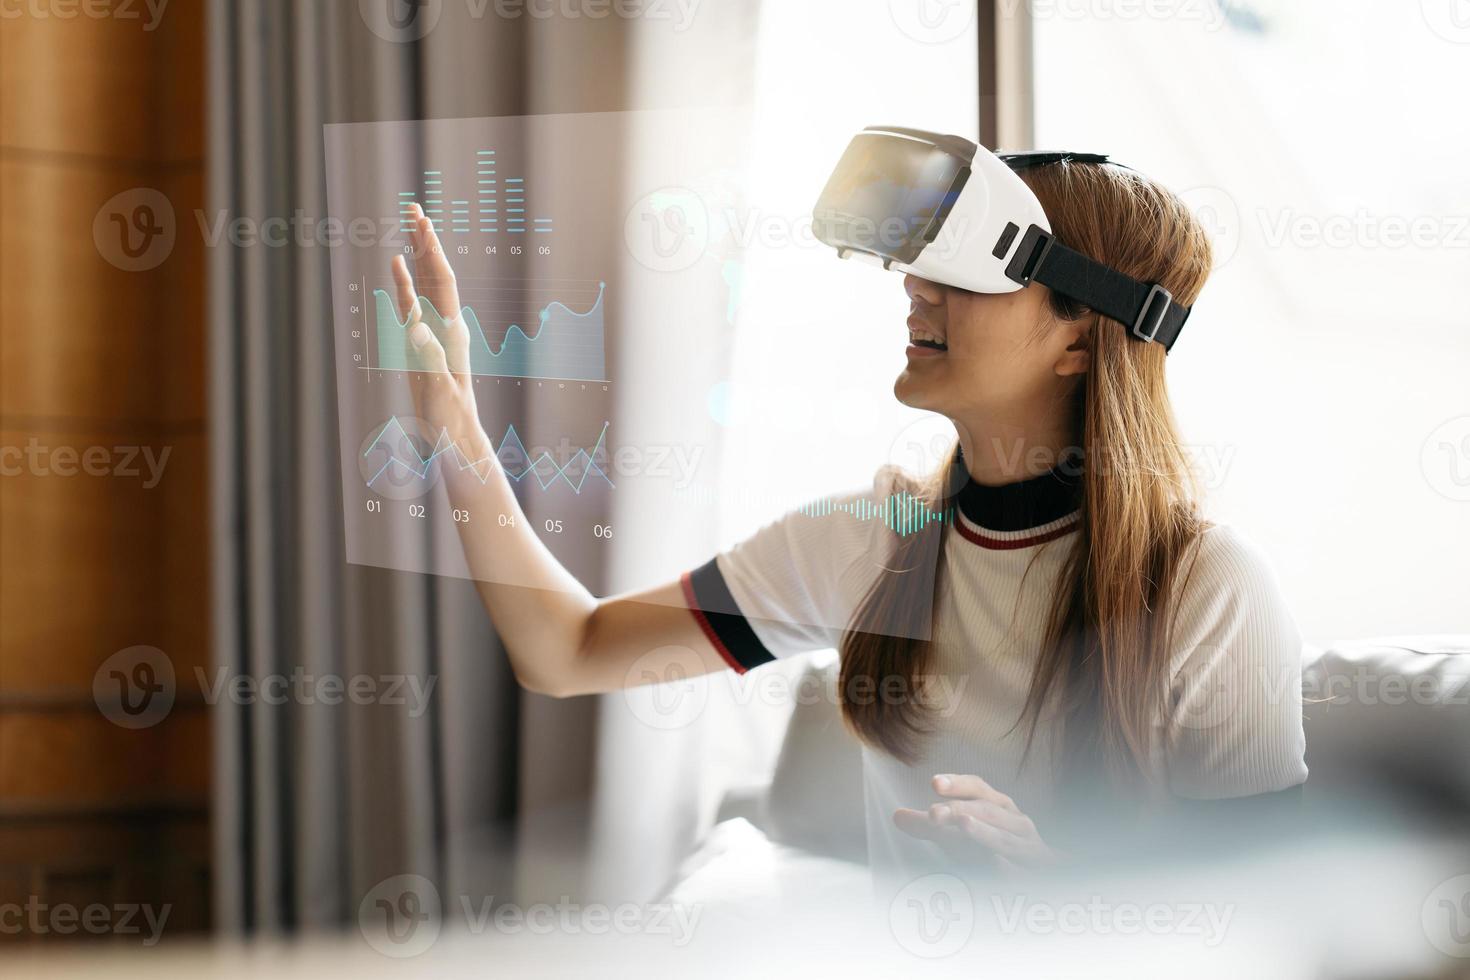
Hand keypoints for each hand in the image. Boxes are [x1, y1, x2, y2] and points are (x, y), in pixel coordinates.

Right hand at [390, 203, 490, 464]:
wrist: (454, 435)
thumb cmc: (449, 416)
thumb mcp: (439, 388)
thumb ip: (429, 356)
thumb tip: (415, 327)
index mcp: (451, 330)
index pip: (441, 281)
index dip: (431, 250)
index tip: (422, 223)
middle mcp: (444, 324)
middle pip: (433, 272)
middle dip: (424, 240)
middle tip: (413, 208)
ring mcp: (432, 330)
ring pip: (423, 283)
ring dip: (416, 253)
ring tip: (410, 224)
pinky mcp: (420, 341)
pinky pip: (410, 304)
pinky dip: (403, 281)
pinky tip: (397, 263)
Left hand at [893, 774, 1060, 871]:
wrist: (1047, 878)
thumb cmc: (995, 850)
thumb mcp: (962, 835)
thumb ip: (931, 827)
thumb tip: (896, 815)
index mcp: (998, 806)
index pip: (977, 789)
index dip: (958, 784)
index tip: (934, 783)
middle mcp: (1016, 822)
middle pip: (988, 811)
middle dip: (961, 810)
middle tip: (933, 814)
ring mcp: (1029, 848)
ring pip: (1006, 839)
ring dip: (985, 832)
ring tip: (964, 825)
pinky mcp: (1038, 875)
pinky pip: (1024, 872)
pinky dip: (1012, 869)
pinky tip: (998, 866)